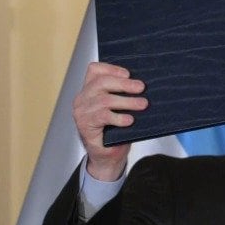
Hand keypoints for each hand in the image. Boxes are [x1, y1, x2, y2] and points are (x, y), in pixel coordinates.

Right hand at [72, 62, 145, 182]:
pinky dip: (118, 117)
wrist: (107, 156)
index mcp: (89, 90)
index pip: (94, 70)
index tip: (129, 74)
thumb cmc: (114, 130)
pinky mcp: (85, 126)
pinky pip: (103, 117)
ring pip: (104, 100)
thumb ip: (123, 94)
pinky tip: (129, 120)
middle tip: (141, 87)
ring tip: (142, 104)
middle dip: (124, 84)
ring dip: (127, 101)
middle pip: (101, 82)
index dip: (112, 68)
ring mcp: (82, 112)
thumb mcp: (119, 108)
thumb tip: (142, 84)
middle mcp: (82, 99)